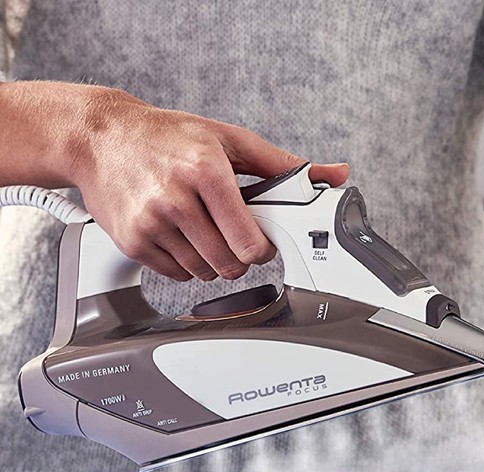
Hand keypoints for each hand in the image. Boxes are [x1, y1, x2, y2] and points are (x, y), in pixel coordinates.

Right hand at [68, 86, 348, 280]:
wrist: (100, 137)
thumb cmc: (167, 136)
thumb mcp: (228, 139)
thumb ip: (283, 164)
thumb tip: (335, 174)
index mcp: (206, 171)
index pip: (250, 242)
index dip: (264, 249)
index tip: (262, 242)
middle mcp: (176, 198)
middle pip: (230, 264)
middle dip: (241, 258)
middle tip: (235, 237)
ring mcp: (151, 222)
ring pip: (204, 273)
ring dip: (213, 262)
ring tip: (205, 231)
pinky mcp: (132, 241)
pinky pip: (175, 274)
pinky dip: (185, 264)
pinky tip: (181, 236)